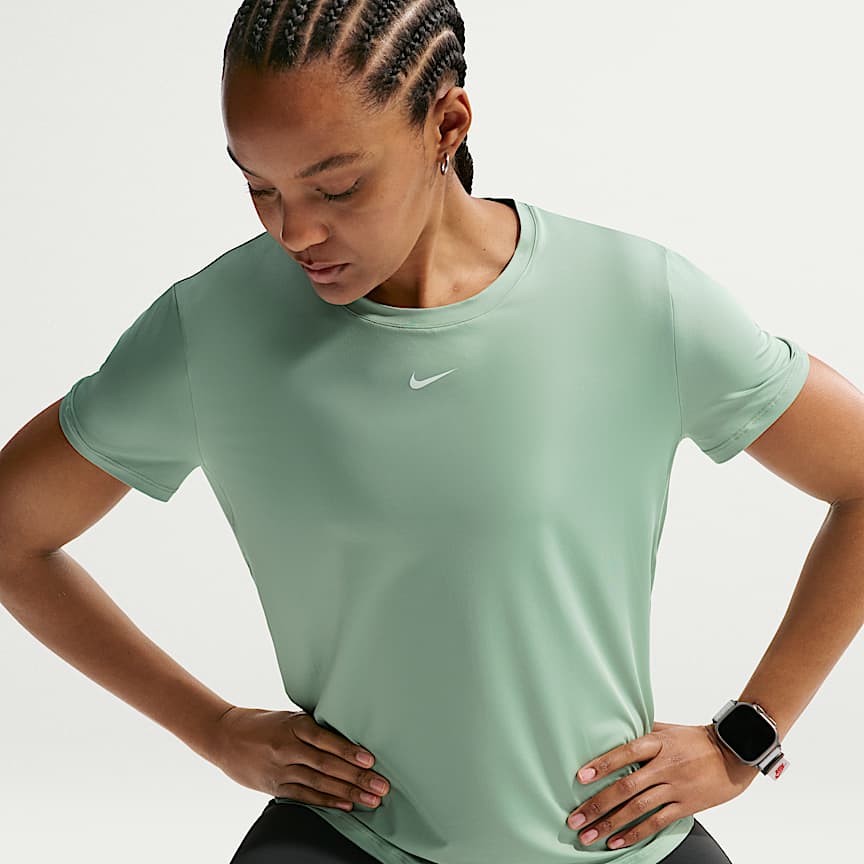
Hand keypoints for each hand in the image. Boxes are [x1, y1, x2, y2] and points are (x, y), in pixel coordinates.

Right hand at [209, 706, 390, 810]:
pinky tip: (346, 806)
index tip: (370, 760)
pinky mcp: (275, 786)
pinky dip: (327, 802)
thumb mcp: (289, 716)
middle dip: (357, 777)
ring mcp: (281, 769)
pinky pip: (305, 796)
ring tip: (370, 799)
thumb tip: (347, 734)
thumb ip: (313, 727)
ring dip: (348, 793)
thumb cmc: (263, 723)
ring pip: (319, 784)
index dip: (348, 751)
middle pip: (327, 765)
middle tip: (381, 785)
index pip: (326, 740)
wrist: (225, 736)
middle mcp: (288, 748)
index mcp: (294, 725)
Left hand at [564, 721, 758, 850]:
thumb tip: (614, 726)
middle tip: (576, 818)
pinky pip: (656, 823)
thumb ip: (642, 730)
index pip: (626, 752)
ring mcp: (675, 788)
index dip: (603, 764)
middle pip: (626, 788)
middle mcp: (664, 766)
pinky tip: (616, 841)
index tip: (581, 777)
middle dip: (598, 805)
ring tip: (589, 835)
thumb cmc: (696, 739)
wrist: (734, 754)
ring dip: (610, 824)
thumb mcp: (667, 728)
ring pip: (638, 809)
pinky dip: (635, 833)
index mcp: (657, 743)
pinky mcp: (686, 806)